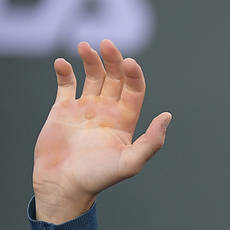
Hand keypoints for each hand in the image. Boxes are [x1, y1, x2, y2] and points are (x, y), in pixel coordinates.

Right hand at [32, 39, 170, 222]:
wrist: (64, 186)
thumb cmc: (98, 177)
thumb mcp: (131, 162)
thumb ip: (152, 141)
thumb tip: (167, 116)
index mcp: (125, 120)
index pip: (134, 89)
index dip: (133, 74)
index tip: (129, 62)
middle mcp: (107, 110)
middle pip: (114, 77)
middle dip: (112, 59)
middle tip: (106, 44)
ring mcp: (85, 108)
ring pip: (92, 75)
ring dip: (90, 59)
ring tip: (84, 46)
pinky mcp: (62, 110)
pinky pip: (66, 84)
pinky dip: (64, 71)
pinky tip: (63, 63)